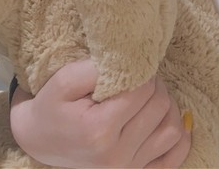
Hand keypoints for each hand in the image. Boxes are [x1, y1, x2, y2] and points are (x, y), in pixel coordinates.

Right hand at [10, 60, 191, 167]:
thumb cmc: (52, 106)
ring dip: (166, 106)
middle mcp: (116, 156)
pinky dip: (179, 135)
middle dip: (154, 85)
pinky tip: (163, 120)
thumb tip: (131, 63)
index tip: (131, 68)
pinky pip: (175, 155)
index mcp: (99, 131)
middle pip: (160, 106)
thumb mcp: (64, 80)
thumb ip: (96, 69)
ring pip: (172, 128)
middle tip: (139, 79)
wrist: (40, 140)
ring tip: (148, 97)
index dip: (142, 72)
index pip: (143, 90)